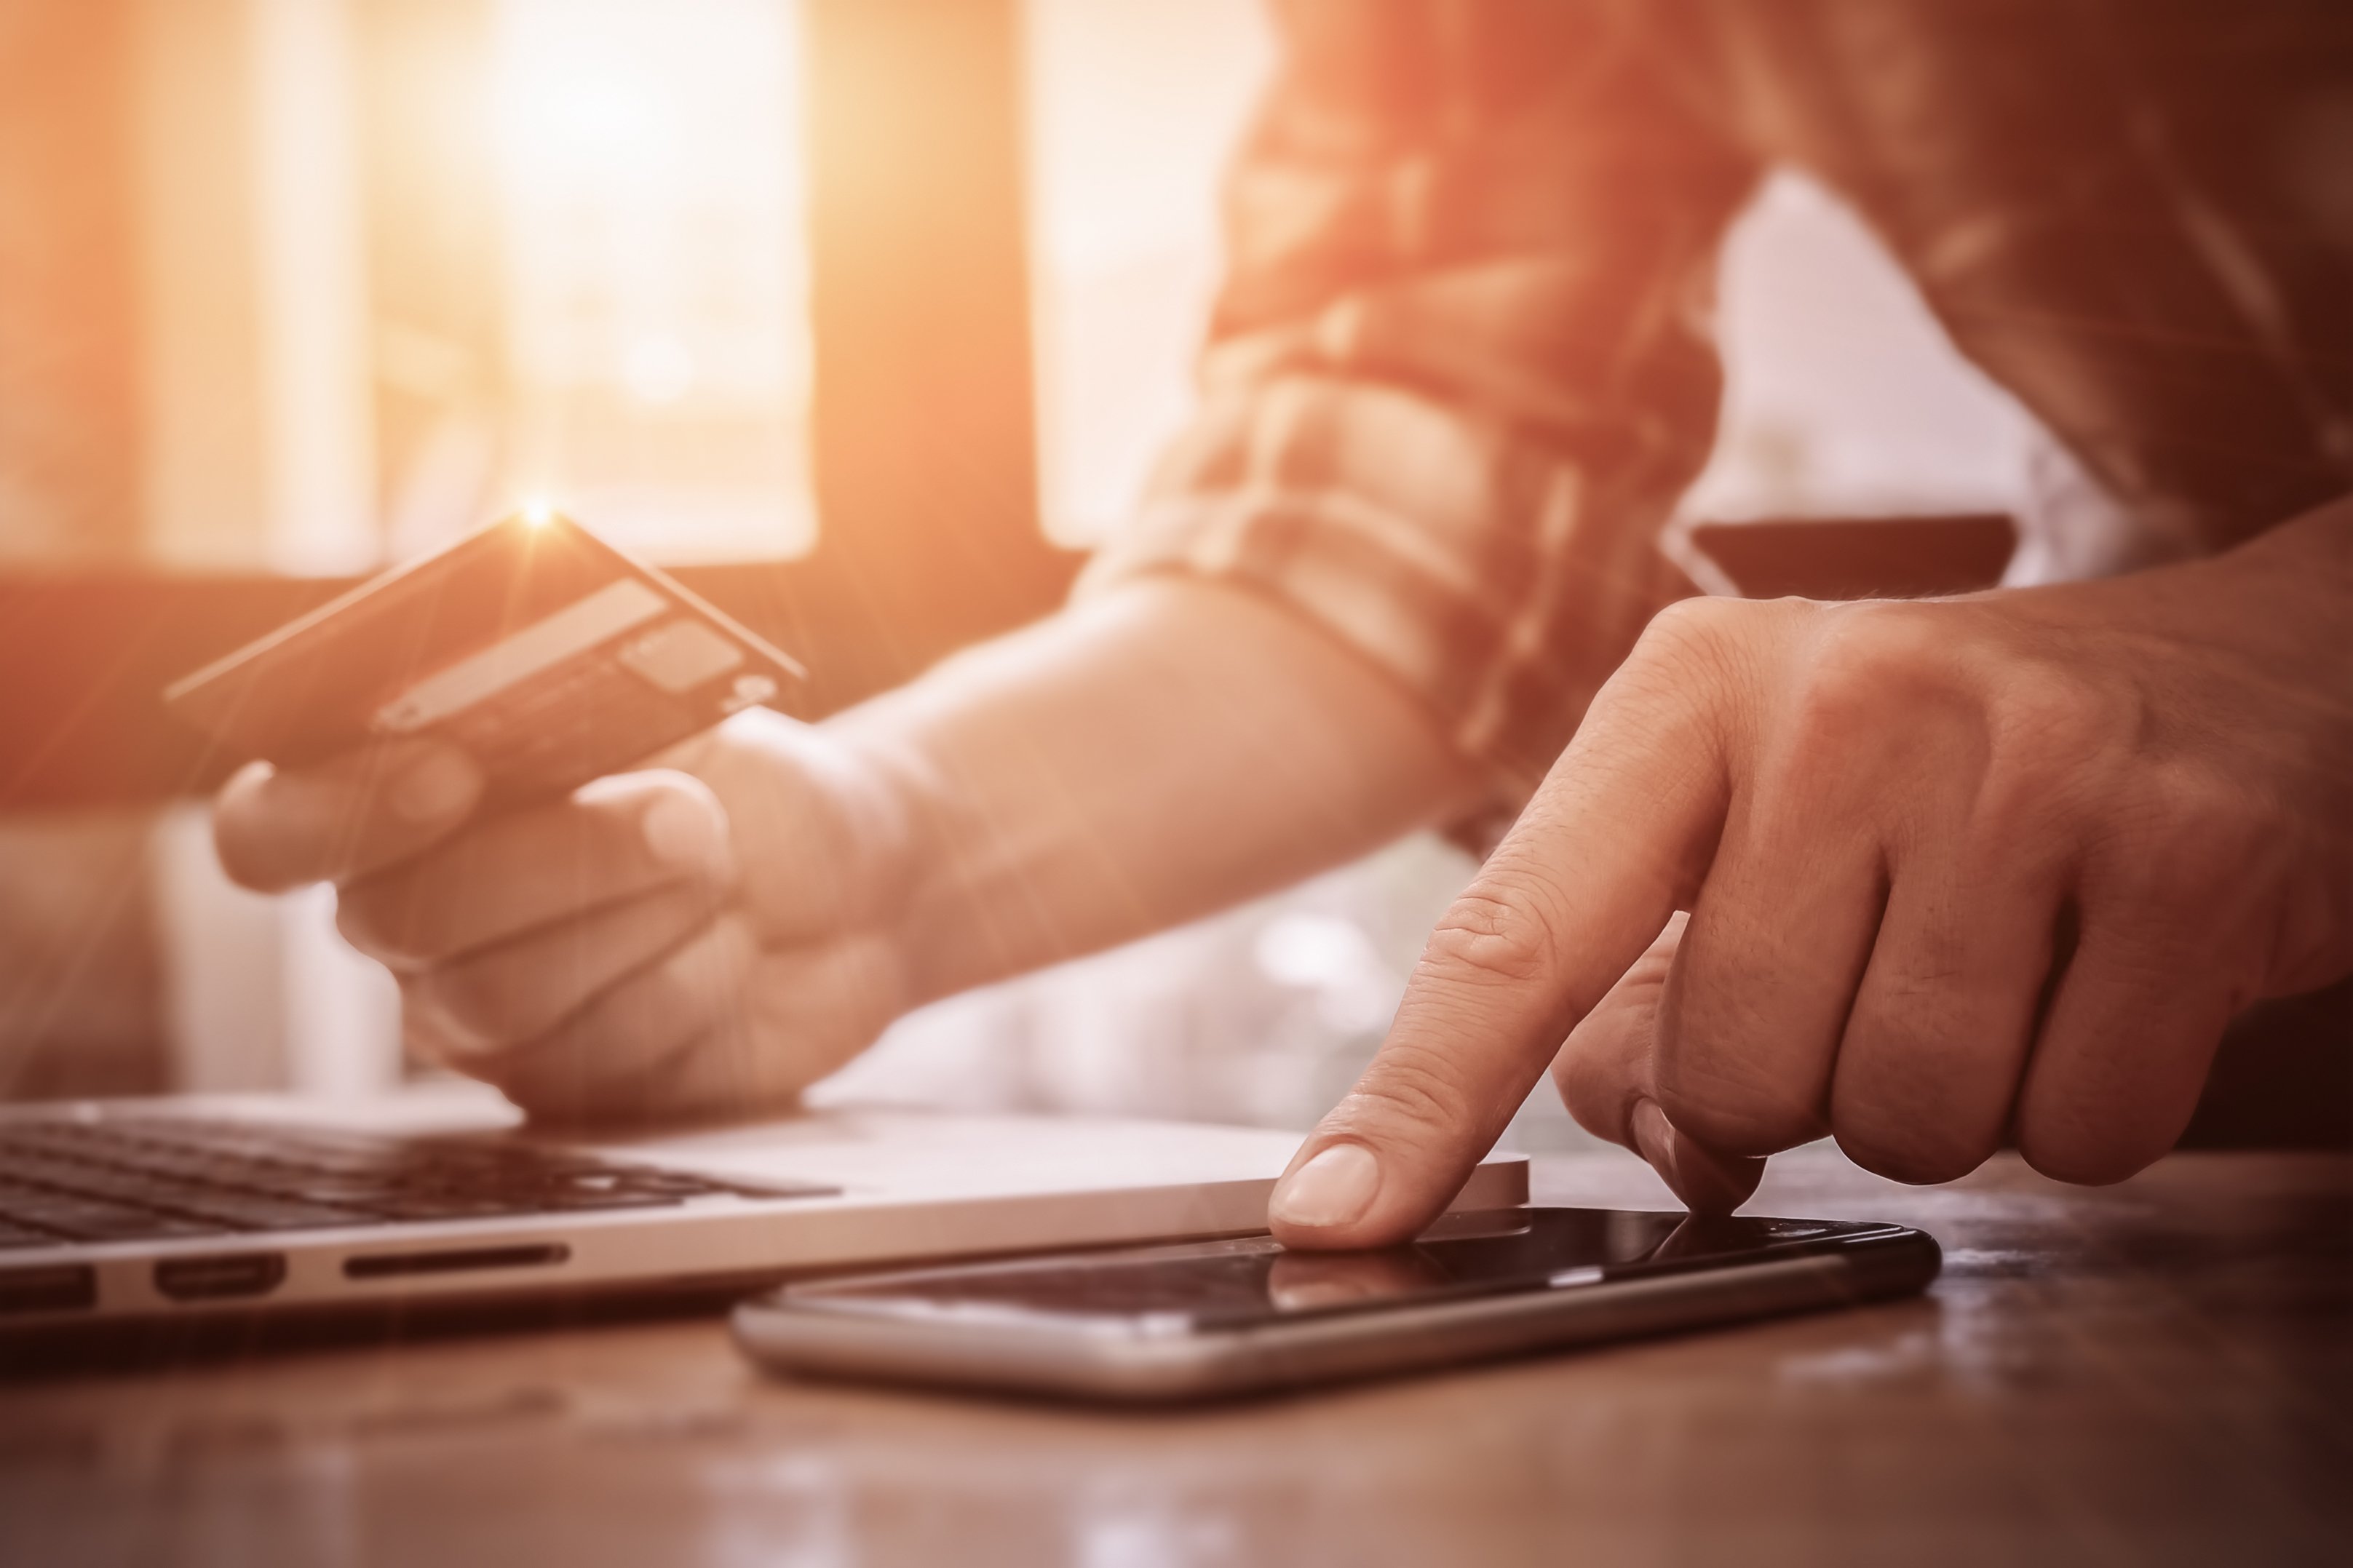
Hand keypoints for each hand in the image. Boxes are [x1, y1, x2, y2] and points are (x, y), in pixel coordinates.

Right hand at [212, 708, 925, 1121]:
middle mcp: (415, 923)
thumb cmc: (748, 786)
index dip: (334, 810)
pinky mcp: (569, 1091)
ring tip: (722, 872)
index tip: (449, 772)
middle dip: (566, 857)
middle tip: (687, 817)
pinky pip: (602, 1055)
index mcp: (400, 806)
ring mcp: (483, 1019)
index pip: (269, 831)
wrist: (859, 880)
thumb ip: (579, 715)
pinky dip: (695, 983)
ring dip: (644, 918)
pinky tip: (732, 948)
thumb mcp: (671, 717)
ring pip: (507, 996)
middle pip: (408, 920)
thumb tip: (524, 701)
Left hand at [1269, 500, 2352, 1243]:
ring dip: (1943, 1101)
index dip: (1419, 1098)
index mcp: (1693, 689)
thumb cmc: (1963, 768)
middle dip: (1804, 1084)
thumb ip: (1660, 978)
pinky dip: (2083, 1106)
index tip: (1333, 1216)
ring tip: (2000, 964)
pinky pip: (2074, 1132)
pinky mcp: (2189, 856)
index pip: (1518, 934)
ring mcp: (2022, 770)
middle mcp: (1841, 702)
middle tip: (1891, 971)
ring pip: (1895, 1123)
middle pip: (1732, 1078)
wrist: (2254, 668)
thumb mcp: (1772, 818)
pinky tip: (2104, 979)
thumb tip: (1651, 1134)